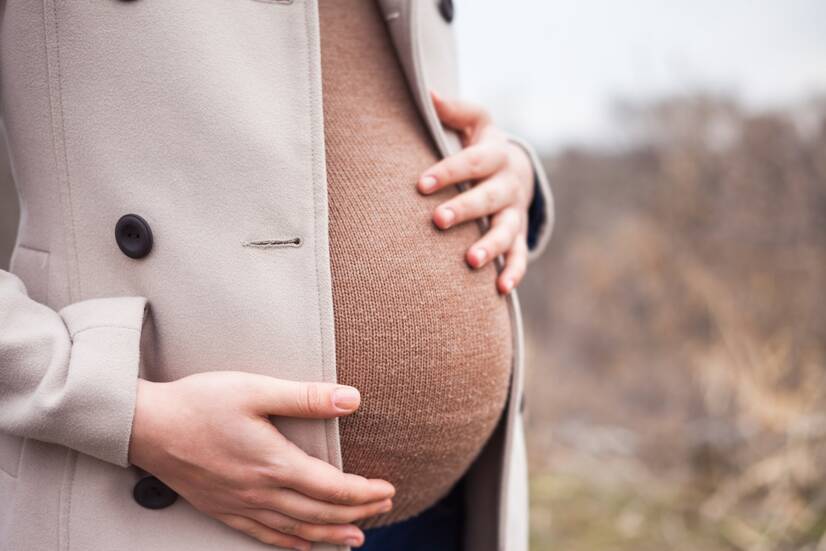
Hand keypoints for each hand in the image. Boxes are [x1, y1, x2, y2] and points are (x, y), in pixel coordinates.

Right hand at [129, 373, 394, 549]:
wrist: (146, 426)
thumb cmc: (200, 403)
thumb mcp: (255, 389)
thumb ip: (305, 397)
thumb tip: (351, 399)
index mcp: (274, 464)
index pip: (332, 488)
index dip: (364, 493)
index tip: (388, 489)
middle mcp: (261, 492)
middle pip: (320, 513)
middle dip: (357, 513)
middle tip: (383, 508)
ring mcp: (240, 506)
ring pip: (296, 530)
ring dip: (330, 534)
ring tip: (356, 538)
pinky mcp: (222, 510)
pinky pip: (263, 535)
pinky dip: (290, 543)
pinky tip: (303, 545)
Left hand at [418, 91, 534, 293]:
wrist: (516, 169)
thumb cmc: (482, 145)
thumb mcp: (474, 123)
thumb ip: (454, 111)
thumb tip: (427, 94)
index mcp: (496, 154)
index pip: (473, 162)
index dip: (448, 171)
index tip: (421, 184)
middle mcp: (509, 185)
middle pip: (489, 197)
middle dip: (465, 209)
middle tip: (438, 220)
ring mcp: (515, 212)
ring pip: (507, 230)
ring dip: (490, 246)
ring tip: (470, 261)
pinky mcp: (518, 235)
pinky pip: (519, 255)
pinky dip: (513, 272)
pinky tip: (499, 288)